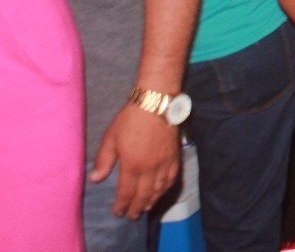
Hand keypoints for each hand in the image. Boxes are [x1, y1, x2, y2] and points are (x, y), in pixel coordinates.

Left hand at [89, 103, 179, 218]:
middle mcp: (150, 168)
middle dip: (137, 207)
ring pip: (159, 189)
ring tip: (146, 207)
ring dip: (152, 200)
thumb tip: (95, 179)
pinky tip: (162, 191)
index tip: (118, 212)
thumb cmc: (130, 119)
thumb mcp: (111, 138)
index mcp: (132, 165)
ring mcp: (164, 163)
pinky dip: (167, 188)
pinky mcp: (175, 156)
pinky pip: (172, 177)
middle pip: (144, 195)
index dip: (122, 205)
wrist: (156, 103)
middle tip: (132, 216)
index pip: (126, 192)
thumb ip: (104, 160)